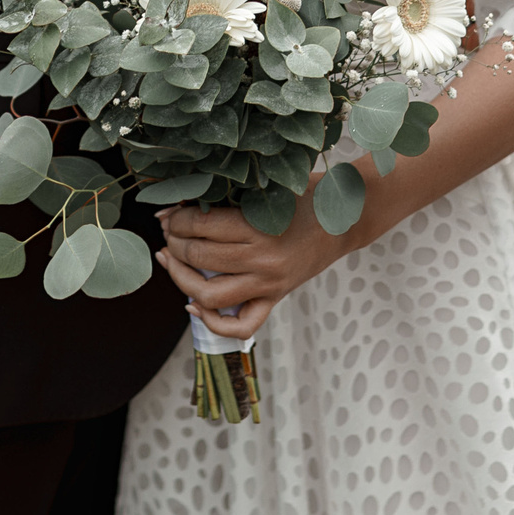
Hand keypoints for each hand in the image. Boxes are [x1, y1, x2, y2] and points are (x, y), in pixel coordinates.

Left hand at [153, 192, 358, 340]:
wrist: (346, 221)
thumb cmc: (306, 197)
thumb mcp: (268, 189)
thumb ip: (230, 198)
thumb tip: (182, 204)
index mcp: (259, 227)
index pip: (201, 225)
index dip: (176, 218)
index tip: (167, 213)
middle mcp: (262, 260)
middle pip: (199, 256)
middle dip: (174, 242)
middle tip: (167, 232)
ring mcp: (268, 285)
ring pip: (209, 295)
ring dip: (180, 278)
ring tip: (171, 260)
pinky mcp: (275, 299)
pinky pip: (239, 325)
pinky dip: (211, 321)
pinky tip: (192, 303)